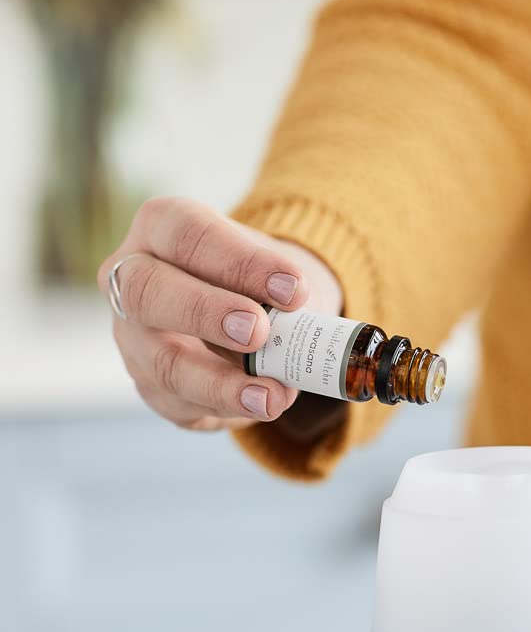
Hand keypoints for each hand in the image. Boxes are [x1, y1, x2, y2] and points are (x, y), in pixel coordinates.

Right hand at [99, 197, 342, 430]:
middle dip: (206, 313)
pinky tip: (259, 405)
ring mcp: (132, 334)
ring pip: (162, 362)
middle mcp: (131, 276)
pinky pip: (178, 400)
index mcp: (162, 226)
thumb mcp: (276, 271)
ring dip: (220, 383)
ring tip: (271, 396)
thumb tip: (297, 336)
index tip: (294, 290)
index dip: (240, 263)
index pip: (188, 235)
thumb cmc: (260, 279)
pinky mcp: (147, 382)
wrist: (255, 307)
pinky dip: (224, 405)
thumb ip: (285, 298)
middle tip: (260, 332)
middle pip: (147, 292)